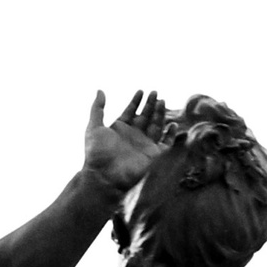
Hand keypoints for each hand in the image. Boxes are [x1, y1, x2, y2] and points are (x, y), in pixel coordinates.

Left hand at [82, 89, 169, 205]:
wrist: (104, 176)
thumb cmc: (97, 154)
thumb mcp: (94, 127)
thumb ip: (97, 109)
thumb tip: (100, 90)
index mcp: (119, 129)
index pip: (130, 111)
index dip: (136, 101)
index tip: (141, 91)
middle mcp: (133, 136)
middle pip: (145, 116)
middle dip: (150, 104)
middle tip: (154, 92)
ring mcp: (143, 144)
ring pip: (156, 125)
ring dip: (160, 113)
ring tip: (161, 101)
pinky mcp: (153, 155)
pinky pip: (166, 143)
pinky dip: (171, 134)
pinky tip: (172, 124)